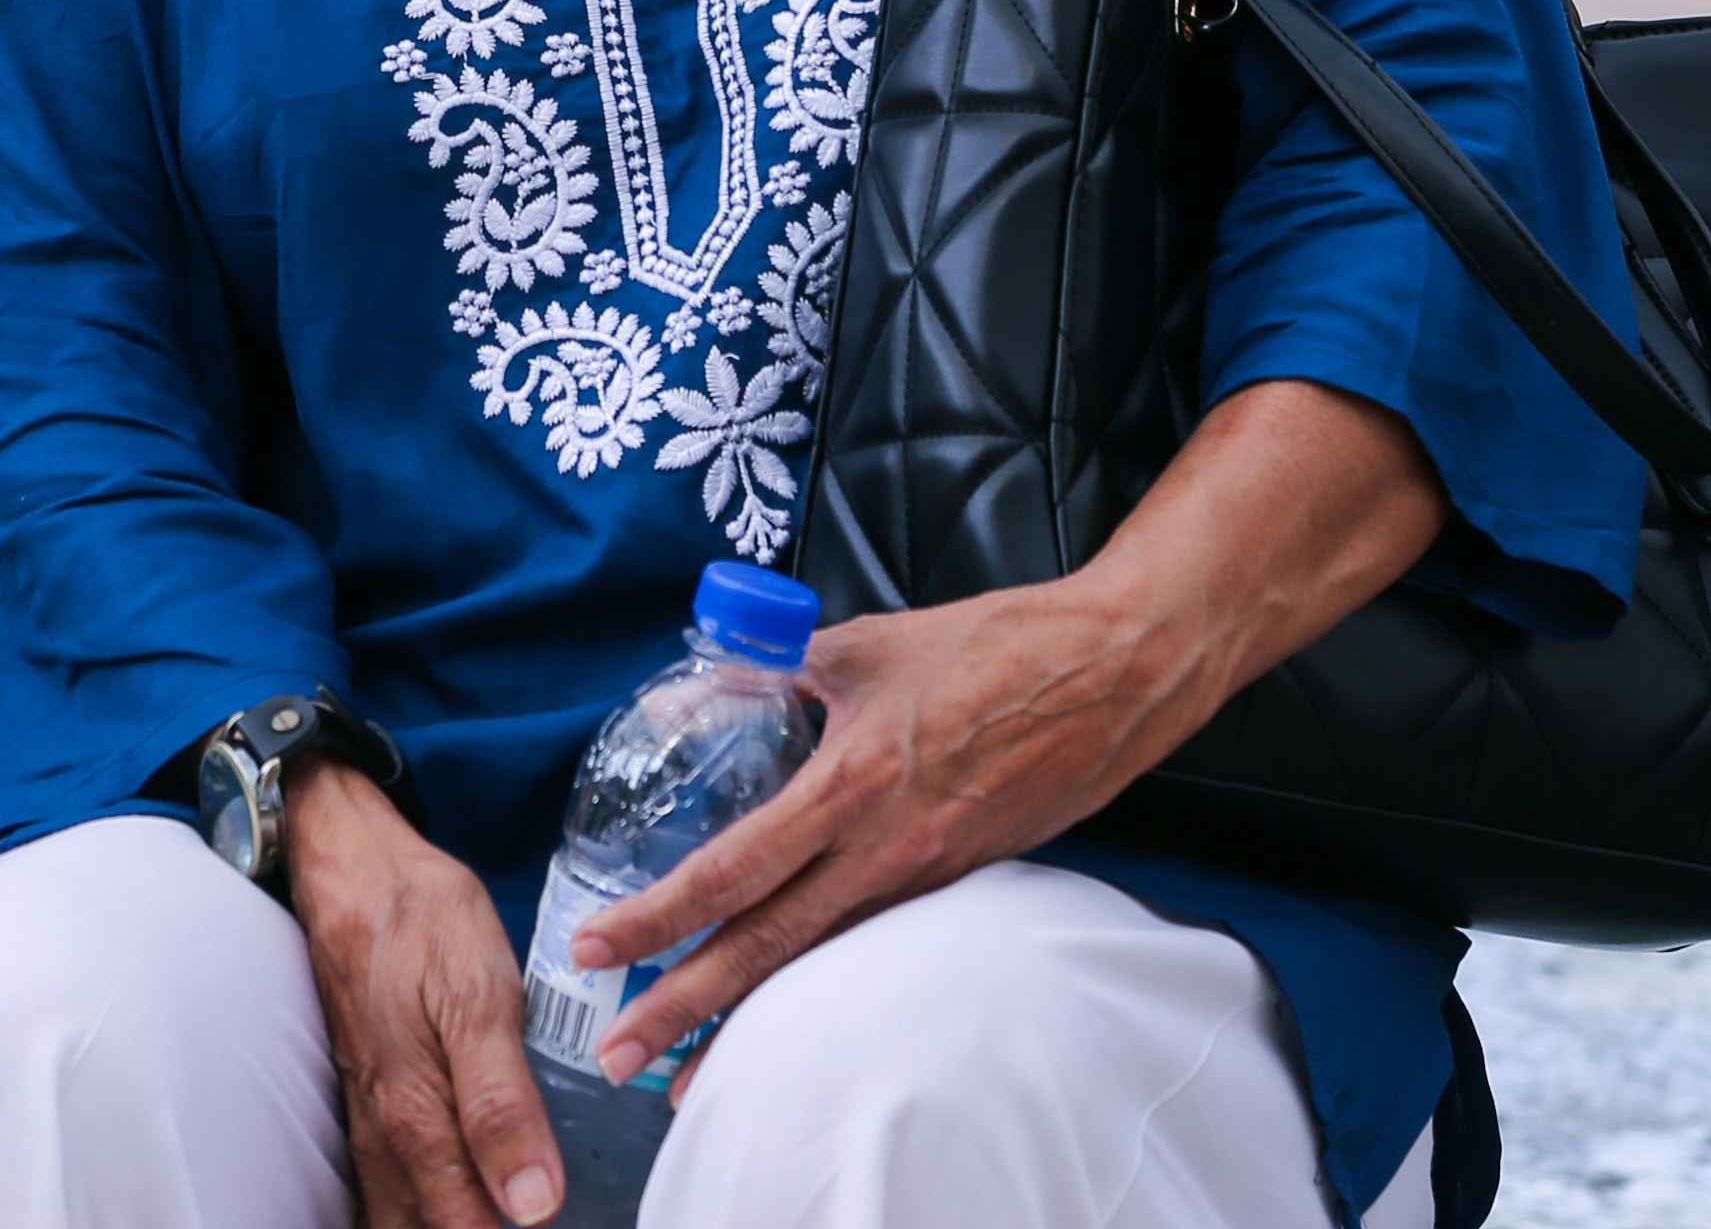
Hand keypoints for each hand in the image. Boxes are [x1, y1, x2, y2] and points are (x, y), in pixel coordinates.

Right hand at [283, 762, 563, 1228]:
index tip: (548, 1228)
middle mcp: (384, 1132)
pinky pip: (383, 1182)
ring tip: (489, 1216)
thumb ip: (502, 1102)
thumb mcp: (477, 993)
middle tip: (528, 1217)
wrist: (349, 862)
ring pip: (398, 1213)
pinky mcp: (363, 1092)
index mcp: (416, 1115)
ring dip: (438, 1223)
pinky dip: (412, 1206)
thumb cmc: (421, 916)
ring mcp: (366, 1114)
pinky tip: (437, 1203)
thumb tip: (534, 1207)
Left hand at [572, 383, 1442, 1089]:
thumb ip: (784, 665)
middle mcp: (886, 850)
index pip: (734, 868)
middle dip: (684, 1008)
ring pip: (820, 962)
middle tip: (617, 1053)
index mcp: (853, 783)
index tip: (596, 947)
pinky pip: (874, 944)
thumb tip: (722, 680)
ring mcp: (929, 878)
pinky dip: (822, 982)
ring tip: (689, 1068)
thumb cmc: (995, 645)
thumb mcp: (868, 643)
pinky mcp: (963, 882)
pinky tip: (790, 1005)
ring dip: (750, 1019)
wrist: (1113, 672)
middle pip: (766, 948)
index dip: (658, 914)